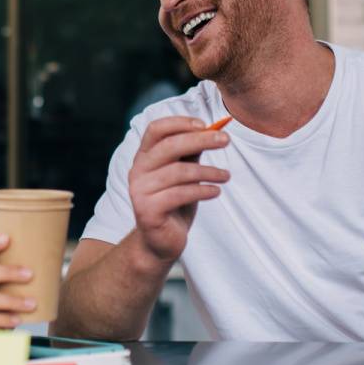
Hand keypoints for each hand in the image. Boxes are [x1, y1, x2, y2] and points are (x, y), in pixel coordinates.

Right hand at [128, 117, 229, 262]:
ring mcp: (140, 191)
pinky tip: (215, 191)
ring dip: (208, 171)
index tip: (205, 124)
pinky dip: (203, 190)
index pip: (156, 129)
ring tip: (226, 176)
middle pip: (168, 146)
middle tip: (225, 140)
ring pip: (178, 171)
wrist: (160, 241)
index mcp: (144, 157)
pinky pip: (180, 194)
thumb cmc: (173, 203)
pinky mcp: (148, 211)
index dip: (180, 123)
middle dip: (200, 139)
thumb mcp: (183, 174)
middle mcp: (137, 171)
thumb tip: (213, 130)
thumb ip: (191, 153)